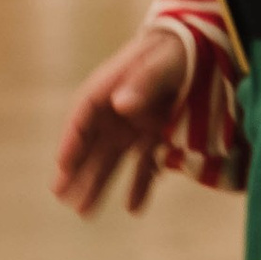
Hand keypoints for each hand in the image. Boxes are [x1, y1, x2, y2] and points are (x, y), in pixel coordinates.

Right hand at [54, 23, 191, 217]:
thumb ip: (146, 80)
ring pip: (112, 159)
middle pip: (92, 143)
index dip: (73, 139)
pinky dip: (140, 184)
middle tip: (61, 197)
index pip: (84, 113)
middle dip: (77, 170)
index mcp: (111, 85)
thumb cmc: (178, 47)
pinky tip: (133, 209)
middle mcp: (117, 109)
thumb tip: (121, 104)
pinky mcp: (154, 135)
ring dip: (99, 184)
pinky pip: (144, 164)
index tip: (63, 165)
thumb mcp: (165, 60)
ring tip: (84, 213)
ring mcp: (134, 124)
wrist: (199, 46)